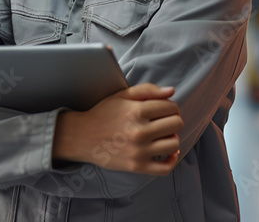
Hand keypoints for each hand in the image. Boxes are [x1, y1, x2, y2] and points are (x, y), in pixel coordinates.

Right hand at [53, 83, 182, 175]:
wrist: (82, 136)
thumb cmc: (103, 113)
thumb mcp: (122, 95)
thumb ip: (147, 90)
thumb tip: (172, 91)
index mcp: (137, 110)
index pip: (171, 107)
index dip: (171, 106)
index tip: (164, 109)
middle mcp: (139, 131)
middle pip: (177, 124)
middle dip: (173, 120)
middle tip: (163, 121)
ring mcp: (139, 150)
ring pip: (174, 144)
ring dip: (172, 138)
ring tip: (163, 135)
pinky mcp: (137, 166)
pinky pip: (165, 168)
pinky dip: (172, 160)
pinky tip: (169, 152)